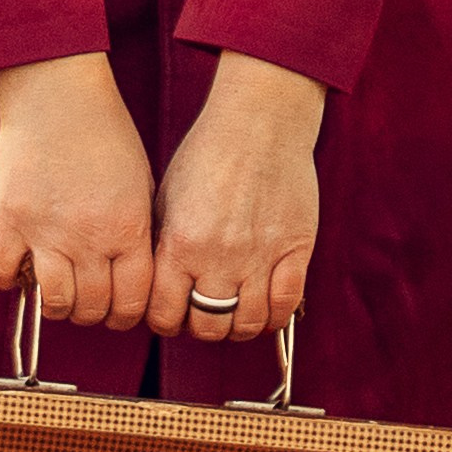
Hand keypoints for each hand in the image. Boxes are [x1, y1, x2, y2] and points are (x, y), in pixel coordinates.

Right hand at [0, 54, 154, 327]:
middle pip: (92, 308)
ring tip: (55, 290)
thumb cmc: (104, 136)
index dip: (125, 315)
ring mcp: (46, 232)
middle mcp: (89, 238)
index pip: (132, 301)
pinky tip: (18, 267)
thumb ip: (136, 234)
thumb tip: (131, 277)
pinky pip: (1, 272)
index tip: (116, 311)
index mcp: (128, 229)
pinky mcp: (8, 220)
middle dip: (91, 312)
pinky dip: (7, 278)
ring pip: (53, 302)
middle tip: (85, 300)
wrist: (58, 96)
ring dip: (56, 305)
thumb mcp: (140, 186)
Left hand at [151, 54, 323, 341]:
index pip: (164, 314)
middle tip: (202, 315)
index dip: (163, 322)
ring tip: (233, 312)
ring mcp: (261, 256)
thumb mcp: (166, 198)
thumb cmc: (208, 154)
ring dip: (237, 326)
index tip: (170, 315)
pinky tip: (264, 307)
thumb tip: (155, 286)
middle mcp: (219, 258)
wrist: (259, 123)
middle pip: (207, 326)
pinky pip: (286, 305)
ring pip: (247, 324)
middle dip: (199, 328)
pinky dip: (274, 316)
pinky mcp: (296, 249)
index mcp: (180, 244)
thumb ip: (162, 247)